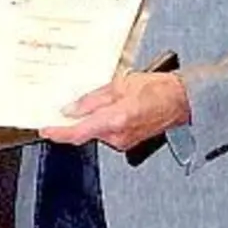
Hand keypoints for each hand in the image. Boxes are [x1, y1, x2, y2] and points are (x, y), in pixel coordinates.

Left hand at [40, 71, 190, 151]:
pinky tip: (110, 109)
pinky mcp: (128, 142)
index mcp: (115, 119)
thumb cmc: (157, 89)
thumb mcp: (119, 85)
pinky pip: (106, 134)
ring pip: (96, 132)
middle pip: (85, 133)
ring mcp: (124, 142)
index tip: (45, 129)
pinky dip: (101, 123)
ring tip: (104, 100)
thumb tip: (71, 109)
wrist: (182, 100)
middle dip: (74, 121)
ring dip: (91, 120)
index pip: (79, 133)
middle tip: (68, 106)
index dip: (59, 132)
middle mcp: (119, 135)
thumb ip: (91, 100)